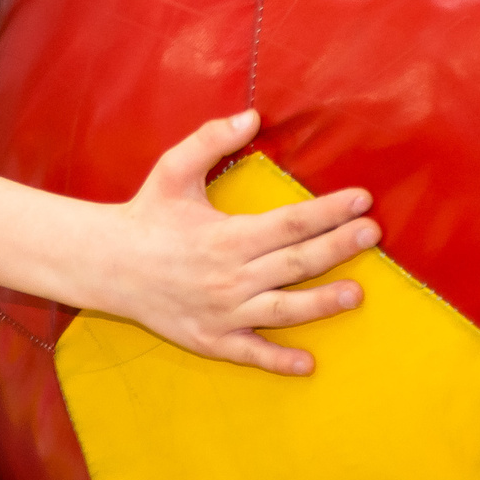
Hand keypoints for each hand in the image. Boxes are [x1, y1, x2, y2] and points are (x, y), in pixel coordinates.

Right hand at [93, 109, 377, 376]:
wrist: (105, 265)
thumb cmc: (146, 215)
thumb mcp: (173, 170)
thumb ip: (212, 140)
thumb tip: (253, 116)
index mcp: (227, 236)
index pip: (291, 222)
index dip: (330, 210)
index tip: (362, 200)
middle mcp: (231, 276)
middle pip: (297, 262)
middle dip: (340, 247)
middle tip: (374, 234)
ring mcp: (223, 312)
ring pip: (284, 310)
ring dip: (323, 303)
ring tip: (357, 294)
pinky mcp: (211, 338)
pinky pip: (251, 353)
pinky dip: (278, 360)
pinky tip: (308, 364)